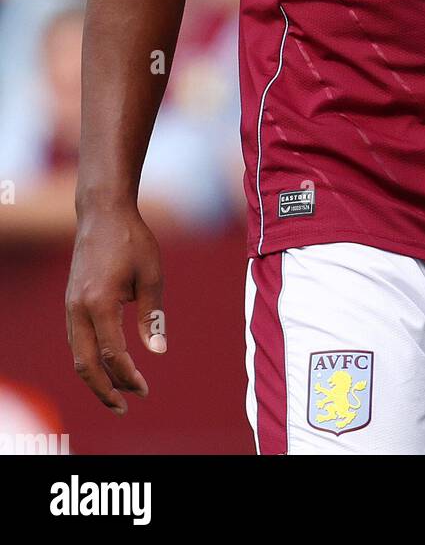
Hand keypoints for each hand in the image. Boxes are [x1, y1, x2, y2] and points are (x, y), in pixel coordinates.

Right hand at [66, 204, 165, 413]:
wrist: (103, 213)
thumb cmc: (133, 240)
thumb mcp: (152, 275)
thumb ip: (152, 314)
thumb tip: (158, 351)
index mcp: (100, 303)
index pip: (113, 354)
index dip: (128, 376)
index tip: (145, 389)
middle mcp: (79, 309)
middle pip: (86, 364)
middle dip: (104, 390)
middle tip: (125, 407)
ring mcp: (70, 306)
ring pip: (77, 355)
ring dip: (95, 377)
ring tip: (118, 392)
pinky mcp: (70, 302)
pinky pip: (76, 340)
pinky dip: (89, 358)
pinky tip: (106, 364)